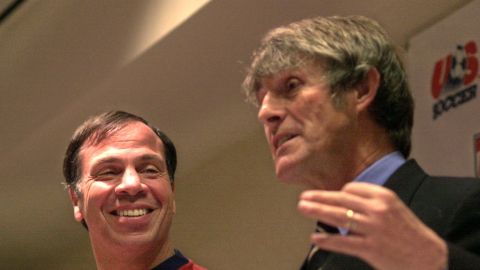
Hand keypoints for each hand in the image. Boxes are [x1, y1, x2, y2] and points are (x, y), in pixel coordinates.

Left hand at [298, 182, 447, 269]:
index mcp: (384, 196)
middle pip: (340, 200)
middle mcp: (377, 210)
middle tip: (303, 197)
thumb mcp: (394, 207)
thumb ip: (371, 202)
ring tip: (303, 208)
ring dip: (317, 212)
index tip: (329, 197)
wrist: (429, 257)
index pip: (351, 189)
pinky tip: (315, 238)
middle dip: (319, 198)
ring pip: (338, 217)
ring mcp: (373, 229)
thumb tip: (343, 199)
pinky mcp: (370, 248)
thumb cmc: (409, 232)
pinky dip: (327, 240)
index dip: (337, 193)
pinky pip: (343, 242)